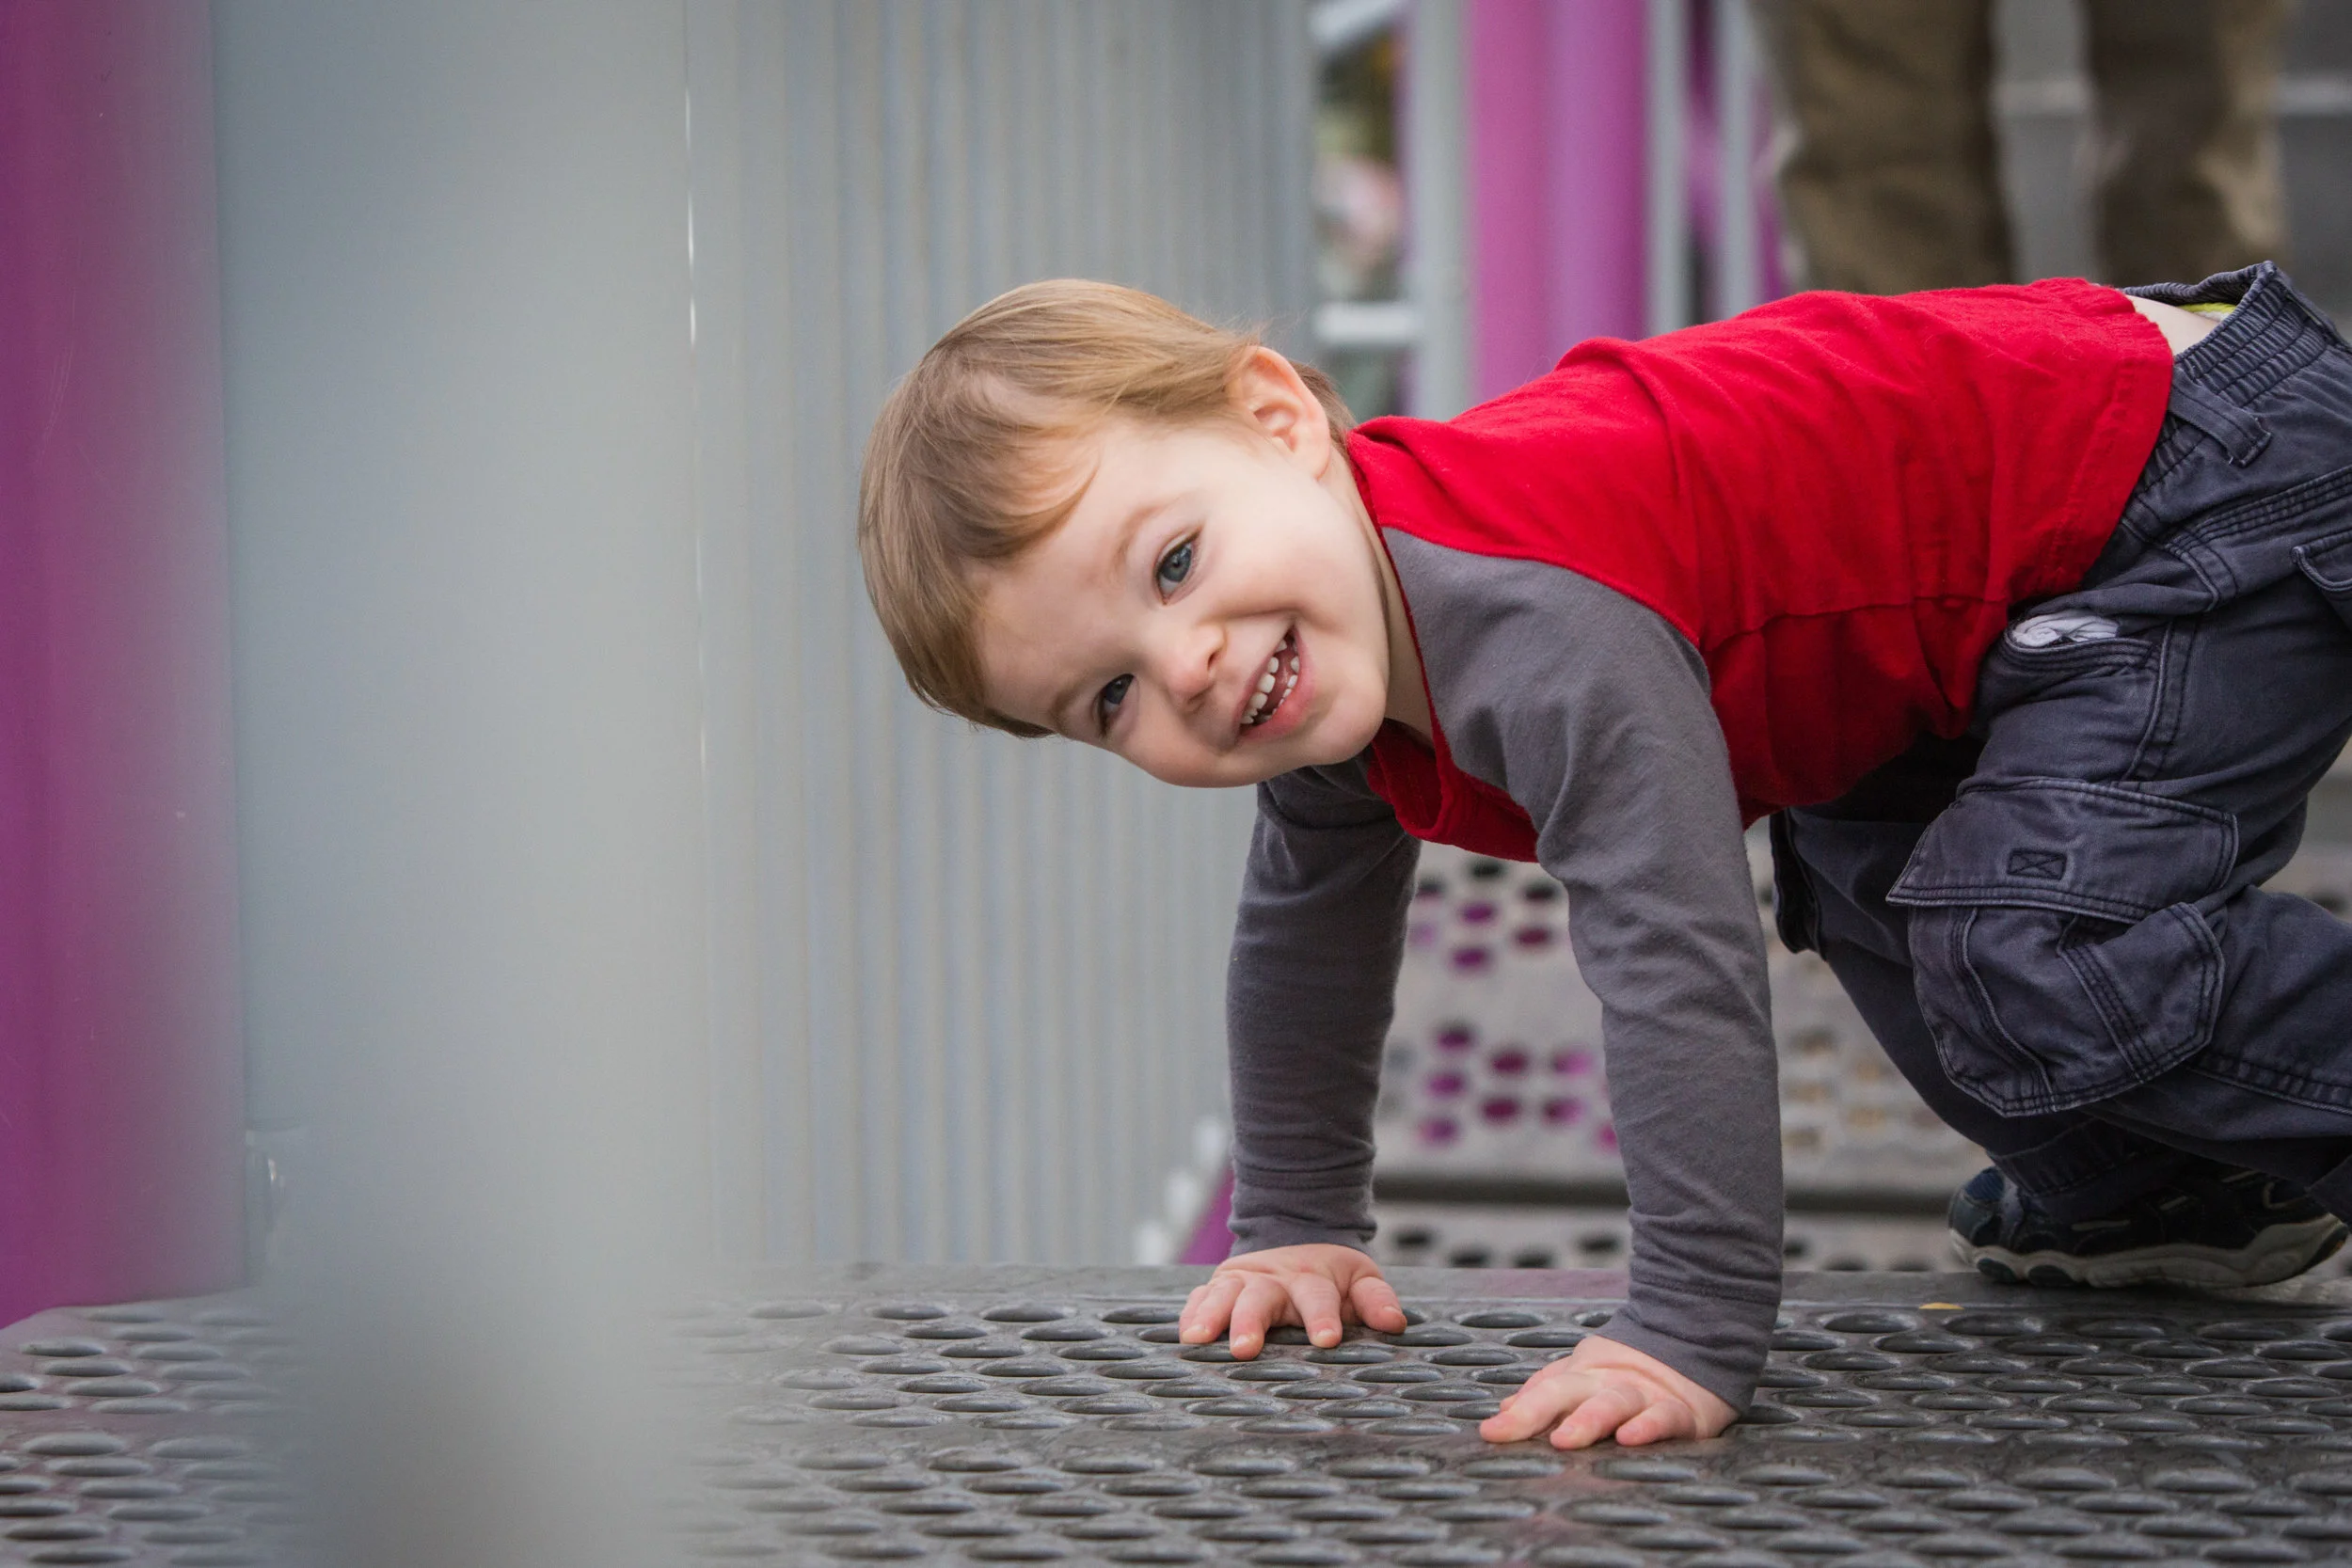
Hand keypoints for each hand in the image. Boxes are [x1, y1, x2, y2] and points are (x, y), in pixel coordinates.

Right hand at [1178, 1243, 1408, 1356]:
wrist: (1296, 1240)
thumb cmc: (1331, 1278)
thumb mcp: (1359, 1280)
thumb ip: (1375, 1301)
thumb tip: (1394, 1323)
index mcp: (1311, 1278)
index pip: (1318, 1297)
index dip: (1322, 1317)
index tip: (1327, 1340)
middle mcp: (1272, 1278)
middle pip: (1260, 1298)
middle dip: (1250, 1322)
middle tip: (1245, 1349)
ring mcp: (1241, 1281)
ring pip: (1223, 1295)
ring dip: (1211, 1316)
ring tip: (1199, 1339)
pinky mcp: (1218, 1287)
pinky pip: (1200, 1298)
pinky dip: (1190, 1313)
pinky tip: (1185, 1334)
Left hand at [1479, 1334, 1736, 1448]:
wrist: (1700, 1338)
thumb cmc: (1636, 1369)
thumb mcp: (1588, 1375)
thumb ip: (1546, 1391)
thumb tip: (1504, 1409)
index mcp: (1583, 1377)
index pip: (1543, 1391)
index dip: (1517, 1412)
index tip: (1490, 1432)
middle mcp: (1608, 1384)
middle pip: (1567, 1392)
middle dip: (1536, 1411)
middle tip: (1510, 1430)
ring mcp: (1644, 1396)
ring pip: (1613, 1403)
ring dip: (1588, 1420)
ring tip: (1566, 1438)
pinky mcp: (1683, 1412)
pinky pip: (1664, 1418)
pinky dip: (1648, 1427)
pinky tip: (1631, 1437)